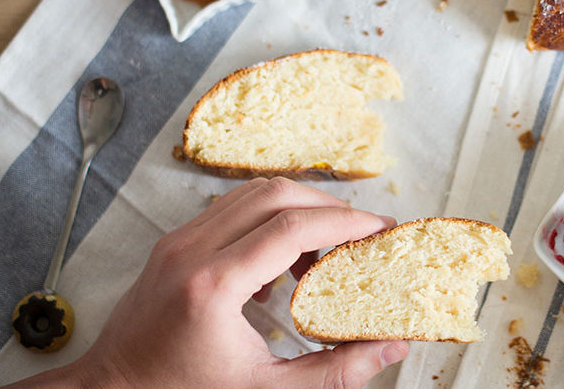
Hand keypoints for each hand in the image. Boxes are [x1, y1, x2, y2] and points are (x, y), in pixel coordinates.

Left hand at [8, 177, 409, 387]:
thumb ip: (335, 372)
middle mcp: (191, 250)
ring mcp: (177, 240)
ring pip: (253, 192)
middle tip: (363, 232)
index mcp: (213, 286)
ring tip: (326, 247)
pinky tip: (281, 260)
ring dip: (298, 207)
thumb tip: (391, 348)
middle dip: (329, 207)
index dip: (345, 223)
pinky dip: (267, 217)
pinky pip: (230, 208)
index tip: (381, 229)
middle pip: (276, 194)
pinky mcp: (173, 242)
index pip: (292, 228)